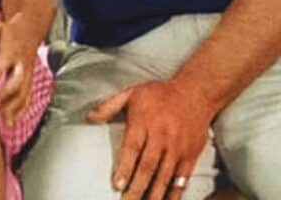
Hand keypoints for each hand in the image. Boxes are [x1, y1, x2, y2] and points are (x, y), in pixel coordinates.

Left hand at [0, 13, 34, 126]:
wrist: (29, 33)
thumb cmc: (10, 32)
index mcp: (11, 52)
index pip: (2, 64)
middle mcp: (21, 65)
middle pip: (17, 82)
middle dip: (7, 94)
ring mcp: (26, 75)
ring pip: (23, 94)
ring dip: (14, 108)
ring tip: (5, 121)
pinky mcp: (29, 82)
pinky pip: (27, 99)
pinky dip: (20, 112)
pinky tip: (12, 122)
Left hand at [87, 78, 215, 199]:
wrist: (194, 93)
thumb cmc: (159, 93)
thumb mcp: (131, 93)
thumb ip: (109, 106)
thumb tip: (89, 117)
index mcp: (144, 122)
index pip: (132, 149)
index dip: (125, 168)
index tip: (118, 184)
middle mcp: (161, 137)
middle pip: (148, 167)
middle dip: (137, 188)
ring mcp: (177, 148)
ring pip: (165, 176)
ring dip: (155, 194)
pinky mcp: (190, 155)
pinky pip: (182, 177)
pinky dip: (175, 192)